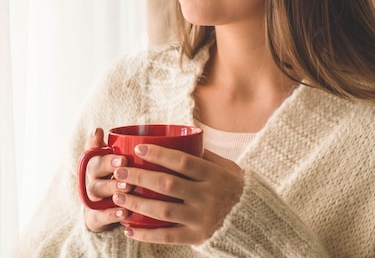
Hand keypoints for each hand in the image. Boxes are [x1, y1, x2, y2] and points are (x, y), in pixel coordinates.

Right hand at [83, 128, 133, 232]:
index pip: (93, 151)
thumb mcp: (114, 163)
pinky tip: (124, 212)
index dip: (100, 148)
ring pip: (96, 190)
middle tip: (123, 163)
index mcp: (95, 164)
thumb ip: (112, 147)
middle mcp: (91, 179)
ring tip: (127, 186)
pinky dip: (112, 214)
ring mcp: (92, 198)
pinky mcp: (94, 218)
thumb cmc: (114, 181)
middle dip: (108, 165)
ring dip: (111, 187)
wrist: (106, 212)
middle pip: (94, 169)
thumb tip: (98, 129)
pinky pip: (100, 216)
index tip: (117, 149)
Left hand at [111, 145, 243, 244]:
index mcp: (214, 175)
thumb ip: (203, 155)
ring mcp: (202, 218)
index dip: (159, 154)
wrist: (256, 219)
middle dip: (139, 177)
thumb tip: (177, 138)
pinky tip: (128, 229)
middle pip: (167, 185)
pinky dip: (146, 234)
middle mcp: (208, 196)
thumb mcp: (226, 166)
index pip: (182, 162)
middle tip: (119, 172)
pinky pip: (167, 236)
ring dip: (137, 203)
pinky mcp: (198, 237)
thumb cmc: (235, 187)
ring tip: (118, 197)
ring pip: (163, 211)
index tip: (138, 149)